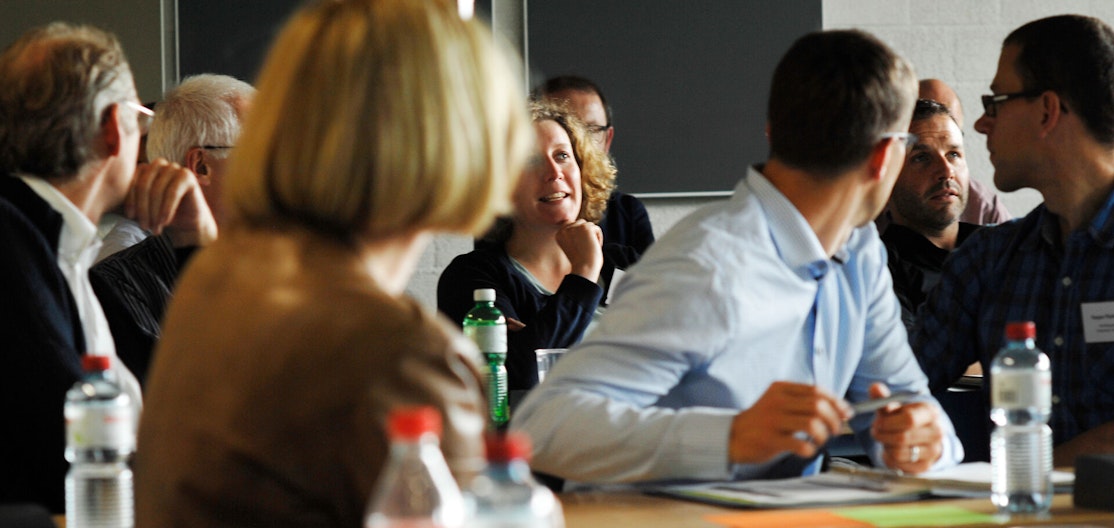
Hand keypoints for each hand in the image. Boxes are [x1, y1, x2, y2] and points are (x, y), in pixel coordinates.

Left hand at [127, 158, 217, 247]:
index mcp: (145, 169)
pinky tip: (164, 221)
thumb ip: (125, 202)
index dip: (130, 200)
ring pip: (157, 189)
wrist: (188, 224)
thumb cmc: (161, 215)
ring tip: (155, 228)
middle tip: (144, 226)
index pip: (132, 181)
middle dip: (142, 208)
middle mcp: (159, 164)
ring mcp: (174, 168)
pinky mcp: (188, 176)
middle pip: (144, 184)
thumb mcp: (140, 209)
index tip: (131, 218)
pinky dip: (166, 209)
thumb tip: (101, 203)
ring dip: (154, 211)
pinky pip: (172, 192)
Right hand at [555, 219, 603, 280]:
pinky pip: (596, 228)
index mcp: (559, 234)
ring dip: (593, 236)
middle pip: (581, 223)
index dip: (580, 236)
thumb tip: (582, 224)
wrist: (583, 269)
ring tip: (590, 248)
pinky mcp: (585, 227)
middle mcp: (564, 229)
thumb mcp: (572, 247)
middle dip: (587, 235)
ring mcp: (574, 227)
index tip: (582, 248)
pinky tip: (595, 247)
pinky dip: (599, 238)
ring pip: (589, 225)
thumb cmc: (580, 262)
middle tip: (587, 248)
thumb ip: (573, 235)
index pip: (572, 226)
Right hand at [728, 381, 851, 463]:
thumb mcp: (778, 401)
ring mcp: (773, 420)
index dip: (836, 402)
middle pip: (818, 406)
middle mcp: (777, 401)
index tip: (845, 413)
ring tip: (821, 440)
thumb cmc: (762, 421)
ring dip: (824, 435)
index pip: (817, 390)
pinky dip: (810, 449)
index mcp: (781, 389)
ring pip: (812, 424)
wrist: (732, 435)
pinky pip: (800, 444)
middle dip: (834, 419)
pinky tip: (807, 449)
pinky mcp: (770, 439)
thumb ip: (803, 401)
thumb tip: (840, 408)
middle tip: (835, 430)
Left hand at [869, 382, 943, 473]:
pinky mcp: (925, 466)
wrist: (921, 436)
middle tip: (876, 431)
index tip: (877, 421)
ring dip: (886, 446)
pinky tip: (892, 450)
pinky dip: (890, 458)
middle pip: (902, 437)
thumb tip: (875, 388)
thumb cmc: (905, 419)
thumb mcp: (894, 406)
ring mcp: (933, 451)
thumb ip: (883, 398)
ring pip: (899, 453)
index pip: (909, 419)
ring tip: (886, 439)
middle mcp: (936, 432)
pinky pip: (900, 465)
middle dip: (883, 435)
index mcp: (930, 412)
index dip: (888, 422)